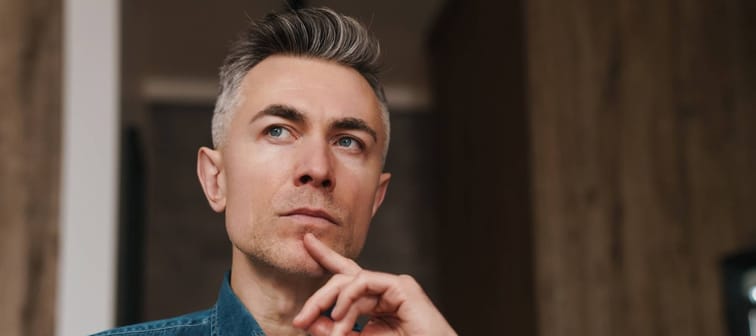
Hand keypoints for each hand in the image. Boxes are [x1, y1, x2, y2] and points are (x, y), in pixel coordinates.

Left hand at [292, 233, 456, 335]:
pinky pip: (365, 281)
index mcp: (377, 301)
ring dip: (332, 306)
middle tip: (300, 320)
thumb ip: (336, 332)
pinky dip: (348, 298)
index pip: (347, 276)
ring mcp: (395, 285)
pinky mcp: (402, 287)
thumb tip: (310, 322)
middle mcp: (386, 289)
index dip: (327, 257)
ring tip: (330, 332)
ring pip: (351, 281)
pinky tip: (340, 315)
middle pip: (344, 280)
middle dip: (319, 298)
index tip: (307, 241)